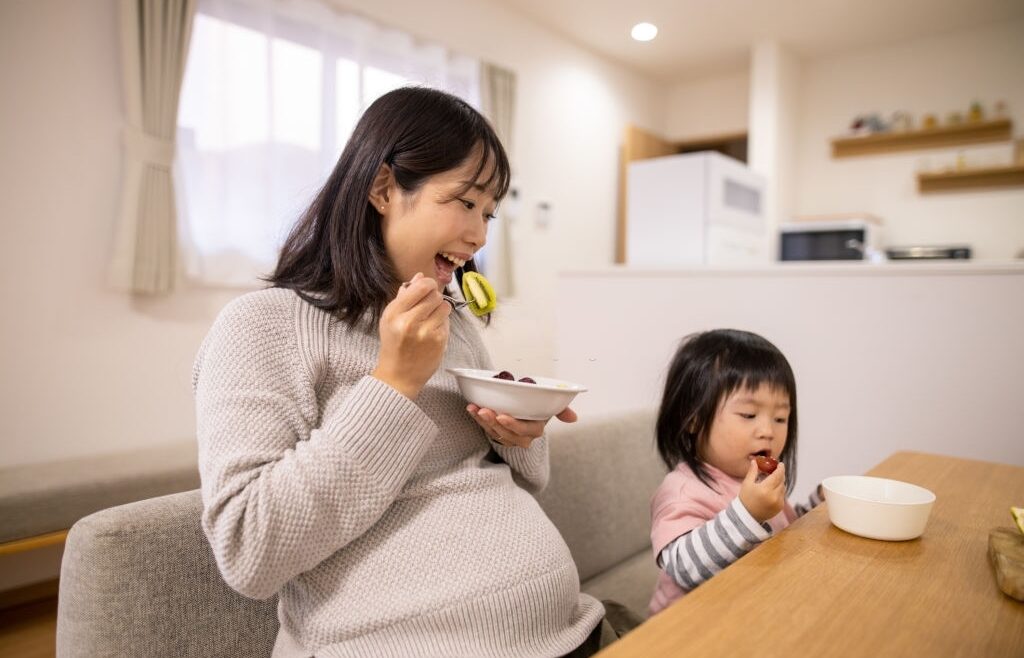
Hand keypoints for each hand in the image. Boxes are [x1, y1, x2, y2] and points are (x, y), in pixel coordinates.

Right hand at [372, 272, 449, 398]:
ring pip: (444, 306)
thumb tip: (420, 276)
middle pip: (434, 294)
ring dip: (439, 309)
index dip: (428, 283)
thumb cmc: (394, 345)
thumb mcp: (390, 318)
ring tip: (430, 319)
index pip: (420, 286)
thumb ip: (405, 296)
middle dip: (433, 297)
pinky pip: (447, 321)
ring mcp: (425, 332)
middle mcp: (409, 321)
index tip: (428, 287)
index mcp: (394, 313)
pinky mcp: (439, 341)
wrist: (398, 375)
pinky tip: (432, 331)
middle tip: (428, 306)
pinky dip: (441, 323)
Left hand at [467, 405, 577, 448]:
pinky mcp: (495, 433)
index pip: (525, 430)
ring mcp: (507, 437)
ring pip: (494, 431)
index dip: (513, 425)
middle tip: (484, 410)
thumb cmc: (537, 408)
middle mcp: (521, 437)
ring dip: (483, 421)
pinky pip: (485, 428)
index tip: (501, 415)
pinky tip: (471, 408)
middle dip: (494, 422)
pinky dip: (476, 418)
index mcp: (535, 430)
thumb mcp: (550, 408)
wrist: (524, 410)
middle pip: (506, 432)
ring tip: (476, 409)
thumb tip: (574, 418)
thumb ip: (561, 410)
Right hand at [739, 458, 786, 522]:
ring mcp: (778, 503)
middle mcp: (774, 496)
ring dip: (780, 482)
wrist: (747, 516)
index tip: (781, 464)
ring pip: (783, 488)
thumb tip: (755, 461)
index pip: (777, 475)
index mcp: (765, 489)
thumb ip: (753, 472)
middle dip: (780, 474)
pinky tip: (772, 490)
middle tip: (776, 470)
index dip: (780, 468)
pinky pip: (783, 495)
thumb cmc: (745, 499)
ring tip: (773, 480)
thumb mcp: (747, 484)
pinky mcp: (780, 507)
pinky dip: (780, 491)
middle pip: (782, 481)